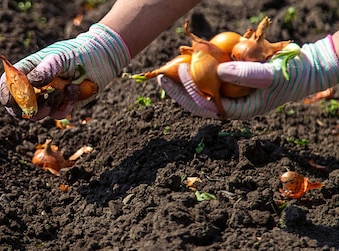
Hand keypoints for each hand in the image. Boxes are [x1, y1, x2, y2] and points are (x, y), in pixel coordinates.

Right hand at [0, 23, 129, 119]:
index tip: (11, 101)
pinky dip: (66, 105)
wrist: (101, 58)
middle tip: (43, 98)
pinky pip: (57, 115)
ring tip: (64, 88)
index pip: (8, 85)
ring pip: (38, 114)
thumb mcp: (60, 57)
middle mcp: (34, 87)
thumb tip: (32, 83)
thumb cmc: (76, 52)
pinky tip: (74, 89)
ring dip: (50, 104)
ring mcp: (47, 98)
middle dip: (30, 106)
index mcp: (27, 71)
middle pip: (19, 107)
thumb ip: (45, 69)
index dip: (7, 95)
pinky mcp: (62, 106)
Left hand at [158, 35, 338, 118]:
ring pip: (200, 90)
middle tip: (162, 76)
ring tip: (168, 71)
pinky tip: (186, 62)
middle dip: (178, 90)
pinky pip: (210, 79)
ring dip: (184, 82)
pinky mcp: (232, 81)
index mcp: (237, 110)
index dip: (188, 91)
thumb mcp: (270, 75)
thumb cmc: (290, 75)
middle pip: (196, 101)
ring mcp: (231, 93)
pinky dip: (198, 72)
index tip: (179, 73)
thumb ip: (246, 74)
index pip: (204, 105)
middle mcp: (231, 104)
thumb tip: (219, 71)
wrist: (306, 69)